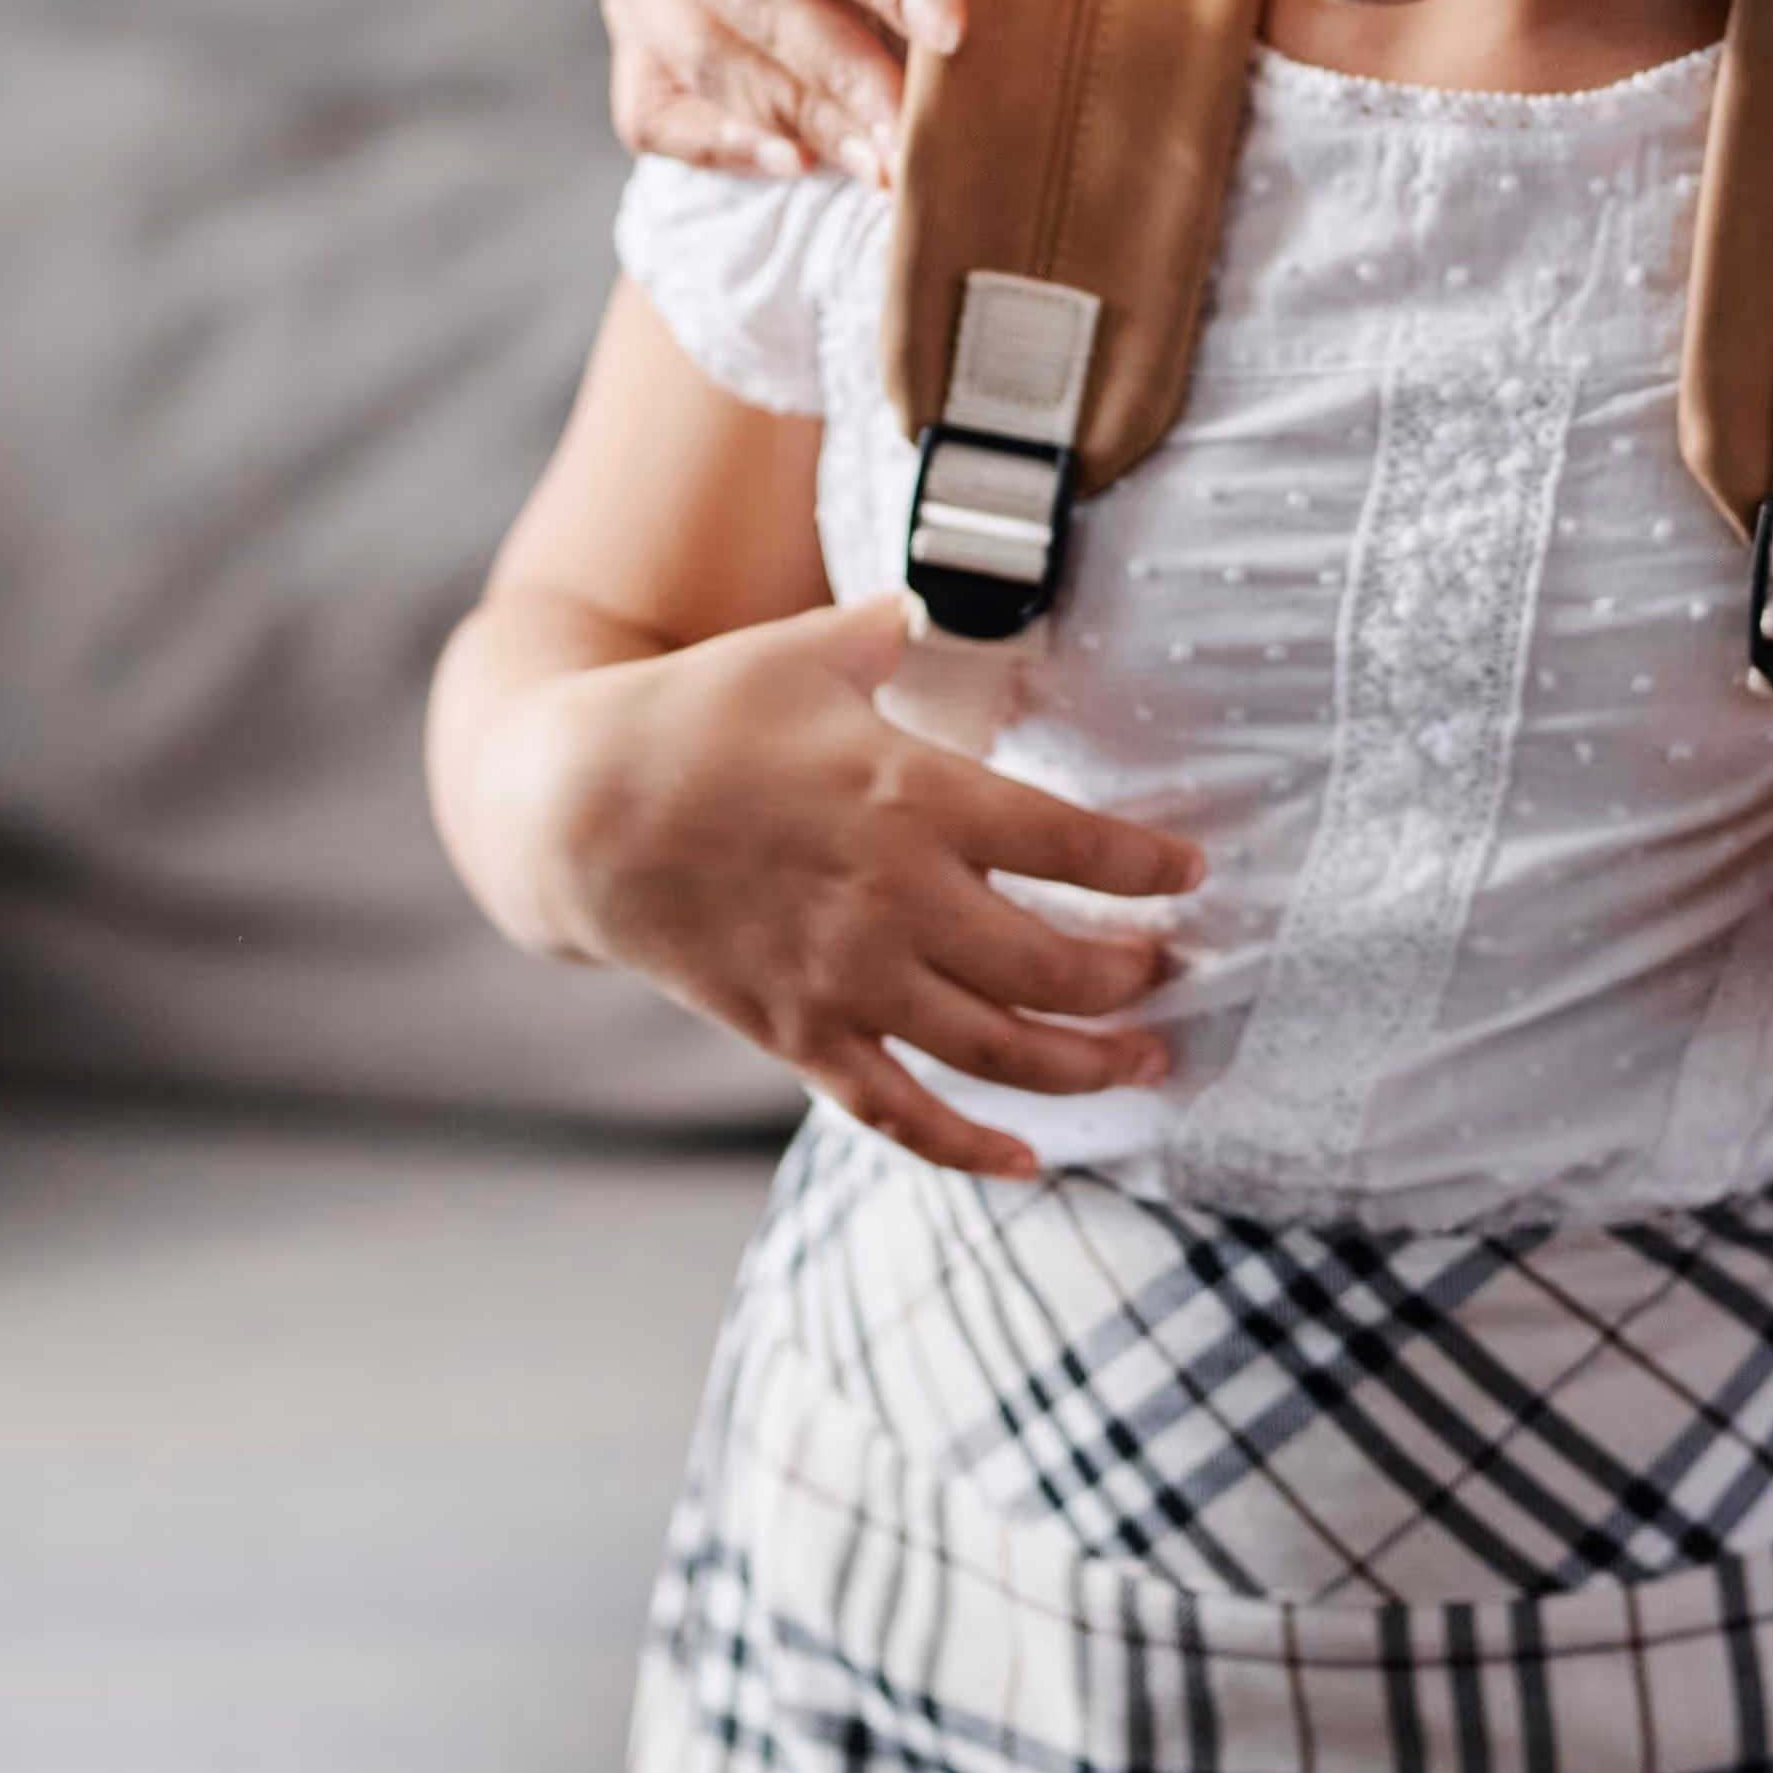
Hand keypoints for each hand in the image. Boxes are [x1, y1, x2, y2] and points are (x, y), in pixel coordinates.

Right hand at [529, 592, 1201, 1179]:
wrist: (576, 809)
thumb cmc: (696, 715)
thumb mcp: (804, 649)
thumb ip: (883, 636)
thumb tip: (922, 608)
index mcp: (915, 795)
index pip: (1070, 843)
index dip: (1146, 867)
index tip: (1195, 875)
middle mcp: (896, 896)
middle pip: (1052, 961)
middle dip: (1130, 977)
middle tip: (1173, 975)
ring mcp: (847, 977)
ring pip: (996, 1048)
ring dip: (1084, 1066)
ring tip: (1145, 1066)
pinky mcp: (798, 1035)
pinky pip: (897, 1112)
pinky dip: (966, 1147)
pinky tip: (1027, 1164)